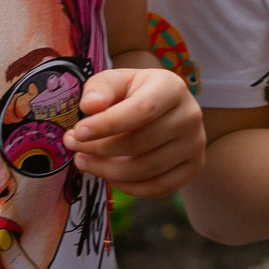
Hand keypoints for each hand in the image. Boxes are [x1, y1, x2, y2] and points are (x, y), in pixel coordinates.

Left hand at [68, 65, 204, 196]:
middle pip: (141, 143)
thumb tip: (90, 106)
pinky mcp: (193, 167)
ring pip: (147, 169)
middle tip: (74, 147)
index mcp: (171, 87)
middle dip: (99, 149)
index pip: (141, 110)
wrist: (166, 110)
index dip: (106, 125)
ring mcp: (195, 144)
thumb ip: (100, 89)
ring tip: (83, 161)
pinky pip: (159, 187)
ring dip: (108, 171)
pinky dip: (129, 187)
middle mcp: (190, 115)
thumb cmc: (134, 93)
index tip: (77, 132)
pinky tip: (110, 177)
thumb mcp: (116, 81)